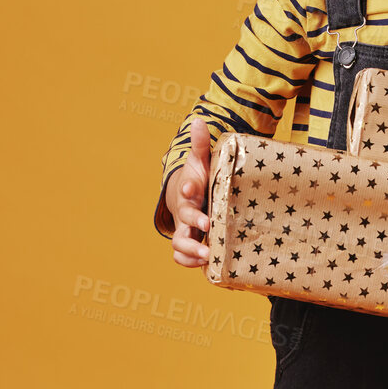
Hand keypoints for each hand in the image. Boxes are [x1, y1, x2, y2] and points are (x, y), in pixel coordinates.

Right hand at [166, 117, 211, 268]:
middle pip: (181, 224)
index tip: (191, 187)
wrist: (186, 196)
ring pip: (178, 246)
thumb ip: (200, 144)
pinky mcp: (192, 244)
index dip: (187, 189)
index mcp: (189, 193)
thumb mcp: (200, 161)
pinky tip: (209, 267)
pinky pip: (183, 258)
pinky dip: (191, 263)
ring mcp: (186, 231)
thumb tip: (198, 120)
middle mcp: (184, 214)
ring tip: (208, 257)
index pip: (185, 189)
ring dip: (190, 253)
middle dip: (192, 227)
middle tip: (207, 228)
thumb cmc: (198, 179)